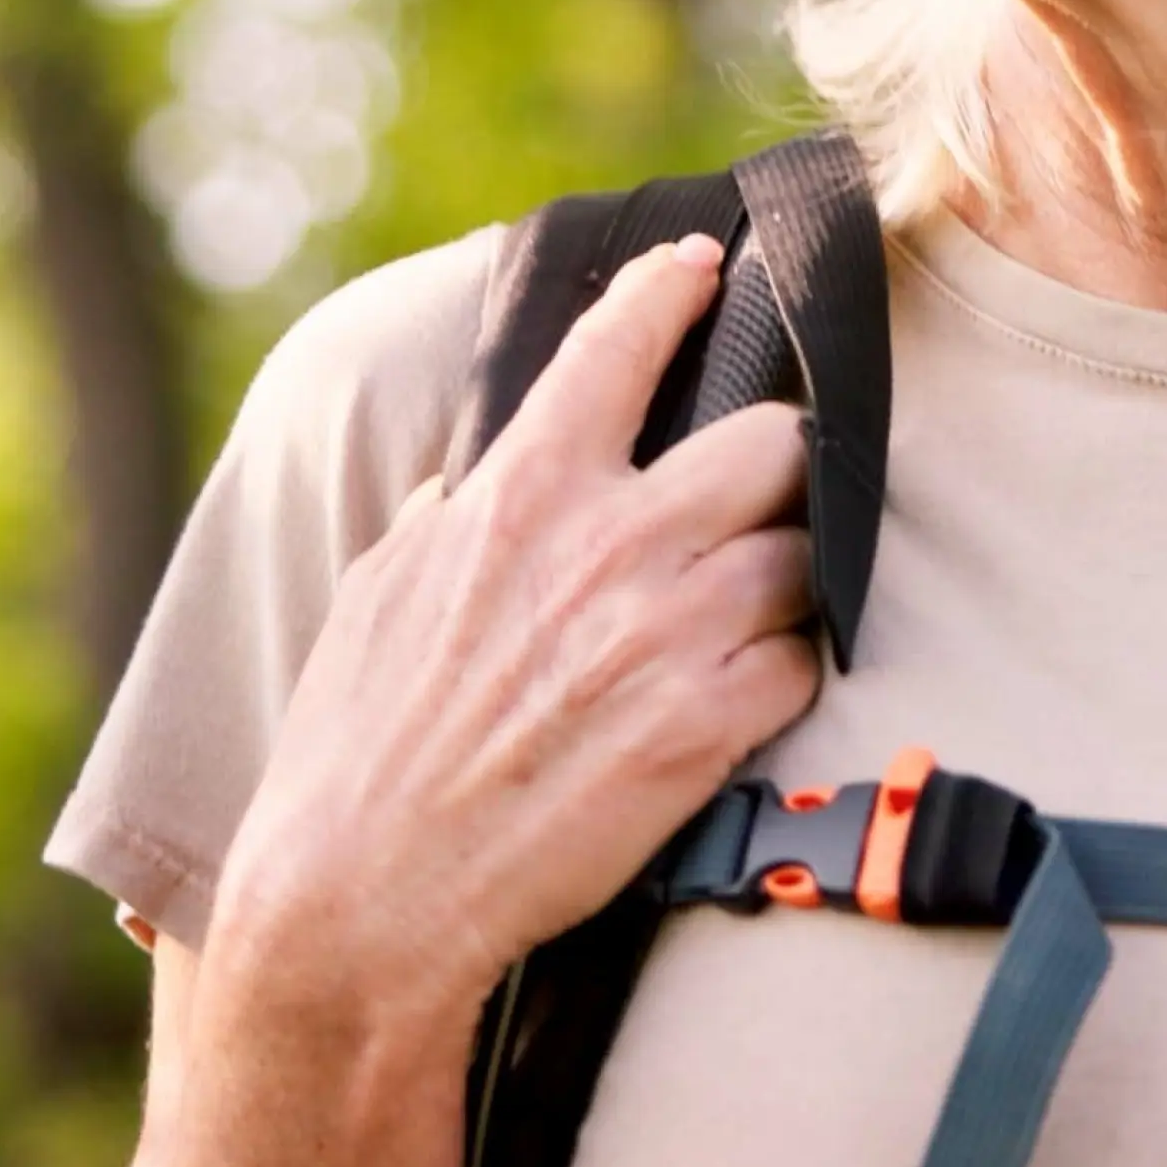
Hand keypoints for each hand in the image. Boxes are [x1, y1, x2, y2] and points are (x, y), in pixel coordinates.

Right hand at [208, 233, 821, 1027]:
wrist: (368, 901)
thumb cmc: (358, 747)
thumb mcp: (384, 588)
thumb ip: (456, 512)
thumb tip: (487, 472)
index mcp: (523, 493)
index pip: (619, 346)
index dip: (672, 289)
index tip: (703, 265)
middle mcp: (612, 544)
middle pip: (775, 442)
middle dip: (778, 467)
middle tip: (755, 500)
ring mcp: (670, 635)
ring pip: (807, 553)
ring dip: (788, 579)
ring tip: (746, 614)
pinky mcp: (709, 730)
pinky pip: (802, 665)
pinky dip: (782, 677)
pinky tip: (738, 698)